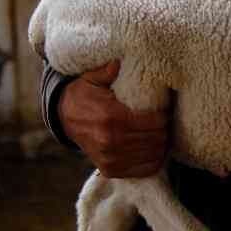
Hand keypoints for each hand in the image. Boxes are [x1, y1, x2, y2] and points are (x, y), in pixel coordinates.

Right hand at [59, 61, 169, 177]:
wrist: (64, 119)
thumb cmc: (83, 95)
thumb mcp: (92, 78)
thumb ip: (107, 70)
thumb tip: (118, 61)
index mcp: (112, 118)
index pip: (155, 122)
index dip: (165, 115)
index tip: (165, 109)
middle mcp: (111, 141)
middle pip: (157, 139)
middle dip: (165, 130)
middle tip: (166, 121)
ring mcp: (110, 158)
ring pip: (154, 154)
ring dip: (162, 144)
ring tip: (161, 133)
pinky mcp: (110, 169)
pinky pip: (144, 170)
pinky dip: (154, 160)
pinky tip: (153, 148)